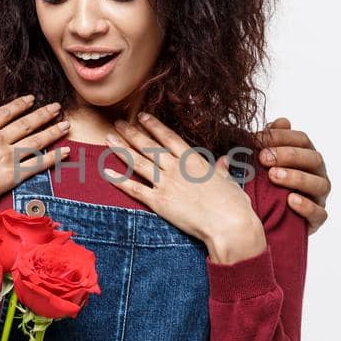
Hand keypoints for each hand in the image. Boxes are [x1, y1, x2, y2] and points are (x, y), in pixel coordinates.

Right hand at [0, 95, 70, 216]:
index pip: (5, 113)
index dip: (20, 104)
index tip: (31, 99)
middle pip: (26, 123)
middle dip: (43, 114)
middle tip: (57, 107)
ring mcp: (6, 157)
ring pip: (36, 141)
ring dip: (53, 132)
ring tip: (66, 124)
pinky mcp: (12, 176)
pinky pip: (38, 165)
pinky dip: (54, 158)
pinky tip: (66, 152)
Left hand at [106, 113, 266, 264]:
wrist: (229, 224)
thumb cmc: (234, 205)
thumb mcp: (229, 181)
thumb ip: (221, 169)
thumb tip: (223, 161)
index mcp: (194, 160)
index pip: (169, 137)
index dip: (154, 125)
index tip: (142, 116)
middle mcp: (177, 168)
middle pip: (149, 146)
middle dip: (132, 133)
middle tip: (117, 123)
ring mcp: (166, 183)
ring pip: (138, 162)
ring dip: (122, 149)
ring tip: (108, 138)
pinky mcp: (159, 202)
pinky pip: (134, 189)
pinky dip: (120, 181)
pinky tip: (107, 172)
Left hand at [253, 117, 330, 233]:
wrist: (266, 220)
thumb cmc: (266, 185)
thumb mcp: (263, 162)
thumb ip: (271, 141)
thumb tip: (282, 121)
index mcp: (305, 156)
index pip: (302, 140)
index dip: (282, 137)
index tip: (258, 139)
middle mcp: (316, 174)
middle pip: (313, 158)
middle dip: (289, 155)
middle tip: (263, 158)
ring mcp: (318, 197)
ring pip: (319, 184)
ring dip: (297, 178)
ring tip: (274, 176)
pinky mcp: (316, 219)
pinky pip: (319, 213)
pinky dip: (307, 207)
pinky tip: (291, 201)